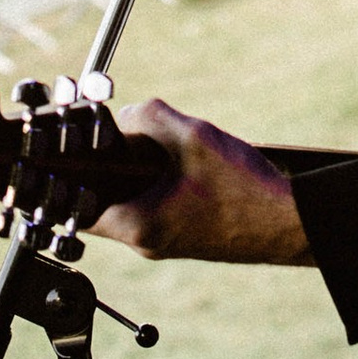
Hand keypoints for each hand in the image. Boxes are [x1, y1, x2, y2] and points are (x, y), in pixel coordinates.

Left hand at [88, 96, 313, 265]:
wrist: (288, 224)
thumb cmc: (244, 190)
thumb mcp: (192, 136)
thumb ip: (148, 117)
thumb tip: (125, 117)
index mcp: (138, 225)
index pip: (77, 207)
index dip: (69, 175)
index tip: (72, 147)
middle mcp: (146, 242)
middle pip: (104, 199)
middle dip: (110, 163)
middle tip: (126, 134)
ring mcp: (165, 242)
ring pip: (132, 200)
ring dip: (138, 170)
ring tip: (165, 144)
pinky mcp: (184, 236)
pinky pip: (155, 205)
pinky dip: (158, 181)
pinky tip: (185, 161)